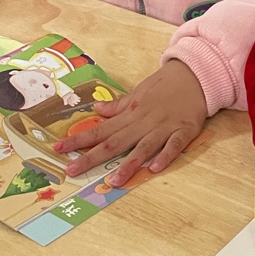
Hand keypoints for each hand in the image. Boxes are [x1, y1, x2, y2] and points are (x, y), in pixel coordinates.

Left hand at [58, 60, 207, 186]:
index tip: (58, 149)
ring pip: (144, 147)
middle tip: (73, 170)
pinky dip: (165, 155)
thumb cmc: (166, 85)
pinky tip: (155, 167)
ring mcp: (165, 126)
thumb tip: (97, 110)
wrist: (196, 74)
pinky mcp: (185, 130)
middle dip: (93, 157)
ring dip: (129, 164)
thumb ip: (119, 105)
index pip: (101, 129)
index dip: (79, 140)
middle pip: (116, 141)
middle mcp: (144, 121)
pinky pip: (174, 145)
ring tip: (114, 181)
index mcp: (132, 113)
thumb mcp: (139, 91)